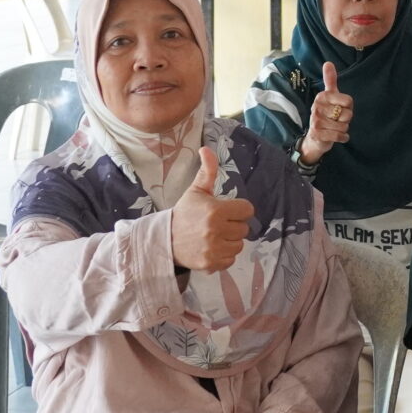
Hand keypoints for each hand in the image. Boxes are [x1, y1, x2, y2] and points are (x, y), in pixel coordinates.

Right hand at [169, 150, 252, 272]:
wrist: (164, 240)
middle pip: (244, 228)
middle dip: (233, 225)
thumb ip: (207, 171)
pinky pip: (231, 259)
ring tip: (214, 235)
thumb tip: (206, 148)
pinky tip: (212, 248)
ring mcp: (213, 249)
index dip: (238, 209)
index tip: (227, 210)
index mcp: (215, 210)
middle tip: (218, 223)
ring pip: (239, 244)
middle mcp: (216, 230)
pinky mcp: (211, 263)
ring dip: (230, 240)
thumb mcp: (196, 191)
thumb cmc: (184, 213)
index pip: (247, 210)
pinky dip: (224, 255)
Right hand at [297, 62, 353, 165]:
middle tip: (336, 120)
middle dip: (345, 120)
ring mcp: (316, 120)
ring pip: (344, 126)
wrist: (315, 138)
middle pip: (348, 114)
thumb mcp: (329, 96)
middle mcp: (317, 107)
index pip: (348, 101)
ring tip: (334, 128)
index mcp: (322, 96)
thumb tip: (328, 62)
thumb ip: (330, 80)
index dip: (348, 107)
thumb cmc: (326, 115)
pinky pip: (339, 135)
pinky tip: (336, 136)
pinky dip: (342, 137)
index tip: (339, 109)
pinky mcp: (318, 133)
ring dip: (343, 129)